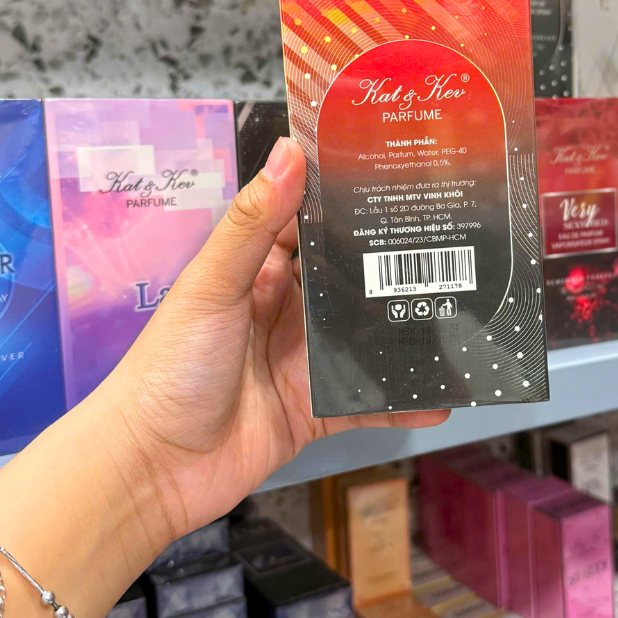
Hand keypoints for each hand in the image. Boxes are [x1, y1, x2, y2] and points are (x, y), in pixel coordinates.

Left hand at [104, 136, 449, 540]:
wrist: (154, 468)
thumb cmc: (174, 364)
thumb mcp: (214, 285)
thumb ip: (255, 224)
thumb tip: (291, 149)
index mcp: (262, 272)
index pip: (312, 223)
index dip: (349, 200)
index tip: (401, 177)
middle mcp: (290, 310)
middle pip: (351, 280)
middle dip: (396, 265)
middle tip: (457, 244)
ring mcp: (307, 360)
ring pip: (369, 339)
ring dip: (407, 331)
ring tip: (463, 315)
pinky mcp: (319, 407)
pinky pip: (370, 401)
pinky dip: (403, 403)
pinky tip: (441, 399)